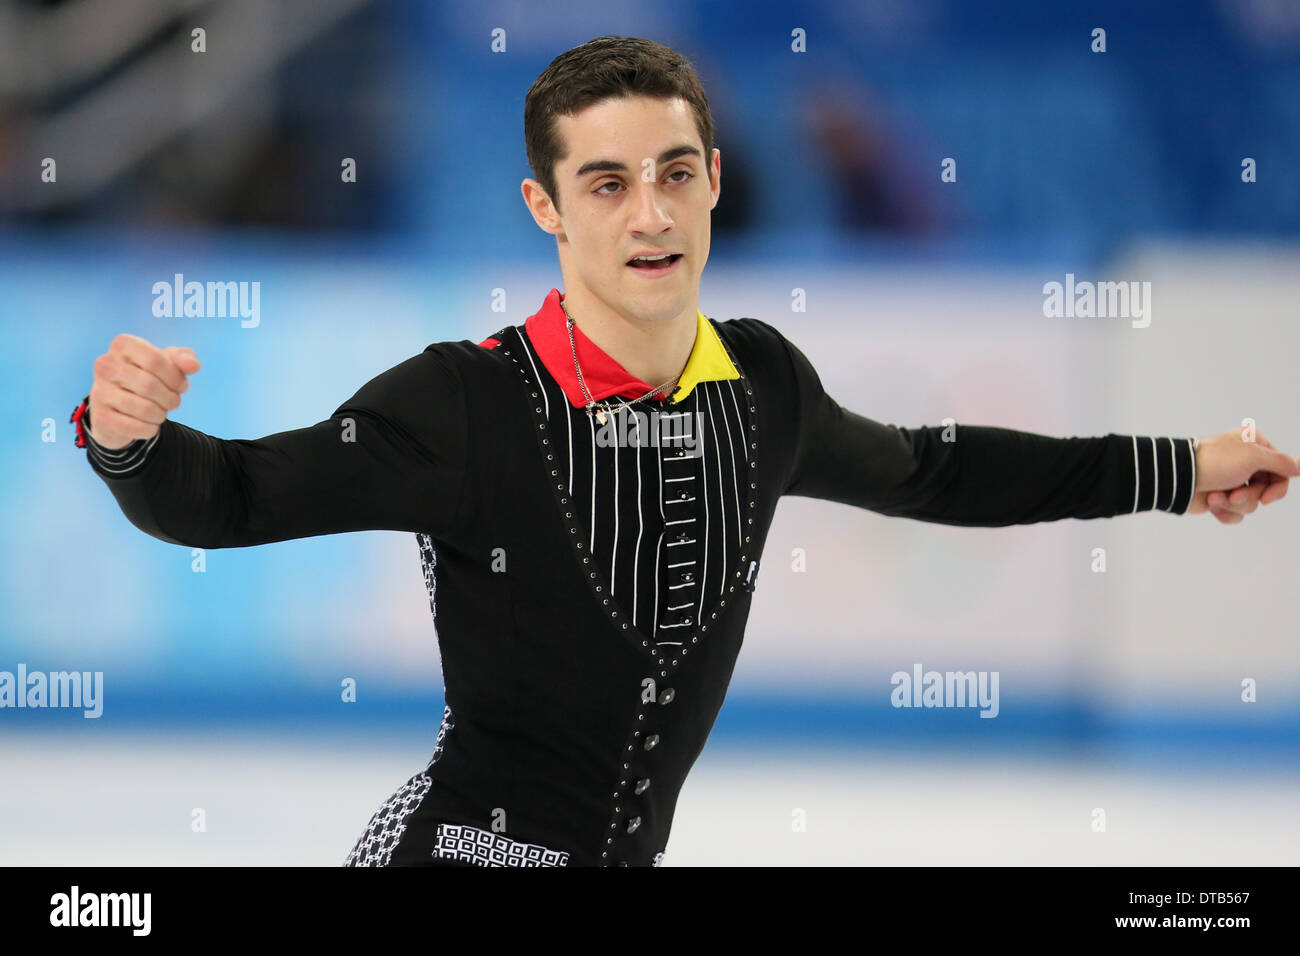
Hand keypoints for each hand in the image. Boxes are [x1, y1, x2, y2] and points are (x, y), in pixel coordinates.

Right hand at [87, 334, 200, 449]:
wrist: (121, 407)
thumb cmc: (150, 378)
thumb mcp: (169, 364)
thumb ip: (184, 359)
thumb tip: (193, 365)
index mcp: (122, 345)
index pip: (155, 360)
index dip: (175, 377)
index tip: (181, 386)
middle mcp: (105, 364)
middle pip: (149, 385)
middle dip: (171, 399)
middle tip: (173, 402)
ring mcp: (98, 391)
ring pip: (143, 408)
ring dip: (161, 415)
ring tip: (160, 412)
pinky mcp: (100, 417)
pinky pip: (135, 427)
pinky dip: (150, 429)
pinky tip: (149, 425)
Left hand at [1186, 428, 1299, 523]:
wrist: (1178, 478)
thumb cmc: (1215, 462)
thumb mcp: (1253, 457)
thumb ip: (1280, 462)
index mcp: (1255, 446)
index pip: (1282, 471)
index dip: (1277, 489)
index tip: (1266, 498)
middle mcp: (1246, 462)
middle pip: (1267, 490)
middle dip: (1249, 496)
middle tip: (1233, 494)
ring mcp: (1233, 481)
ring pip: (1251, 504)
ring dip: (1233, 503)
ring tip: (1216, 496)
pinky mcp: (1221, 497)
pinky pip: (1236, 514)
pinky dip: (1224, 512)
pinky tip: (1210, 503)